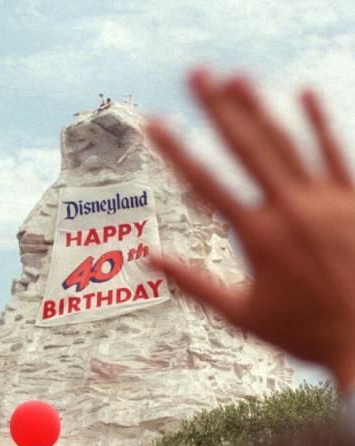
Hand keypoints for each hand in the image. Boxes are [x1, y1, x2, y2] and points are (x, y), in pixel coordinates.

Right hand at [146, 68, 354, 388]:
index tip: (155, 122)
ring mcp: (326, 199)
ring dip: (259, 106)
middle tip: (195, 73)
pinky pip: (334, 153)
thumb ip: (193, 284)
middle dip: (217, 107)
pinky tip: (303, 94)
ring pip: (287, 142)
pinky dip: (319, 124)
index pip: (206, 183)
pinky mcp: (354, 199)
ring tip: (236, 76)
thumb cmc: (304, 332)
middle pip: (246, 146)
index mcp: (257, 235)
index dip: (177, 150)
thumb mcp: (240, 315)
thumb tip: (150, 260)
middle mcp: (290, 208)